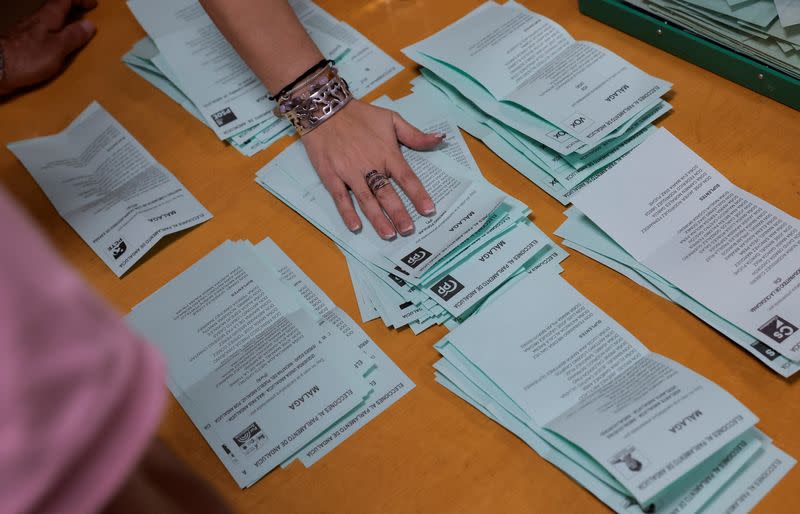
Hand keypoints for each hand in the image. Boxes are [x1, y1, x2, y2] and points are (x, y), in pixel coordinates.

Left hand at [0, 0, 97, 95]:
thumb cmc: (26, 58)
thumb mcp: (58, 48)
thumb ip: (74, 36)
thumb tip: (88, 26)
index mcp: (48, 18)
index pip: (65, 0)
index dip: (80, 0)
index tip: (92, 4)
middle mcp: (37, 21)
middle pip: (56, 8)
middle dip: (72, 9)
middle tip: (84, 13)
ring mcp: (28, 31)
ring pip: (49, 20)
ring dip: (63, 21)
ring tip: (74, 29)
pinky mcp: (23, 44)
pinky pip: (43, 33)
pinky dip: (54, 34)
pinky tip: (56, 45)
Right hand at [301, 99, 444, 239]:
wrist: (324, 109)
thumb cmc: (360, 115)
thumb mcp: (391, 119)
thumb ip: (415, 134)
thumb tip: (439, 139)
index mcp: (387, 153)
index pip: (407, 178)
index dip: (419, 195)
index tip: (429, 211)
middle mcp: (370, 165)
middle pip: (387, 194)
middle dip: (399, 213)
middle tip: (409, 230)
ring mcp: (349, 172)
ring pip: (366, 199)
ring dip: (378, 218)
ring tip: (389, 235)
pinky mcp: (331, 175)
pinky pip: (341, 197)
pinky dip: (348, 212)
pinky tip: (356, 227)